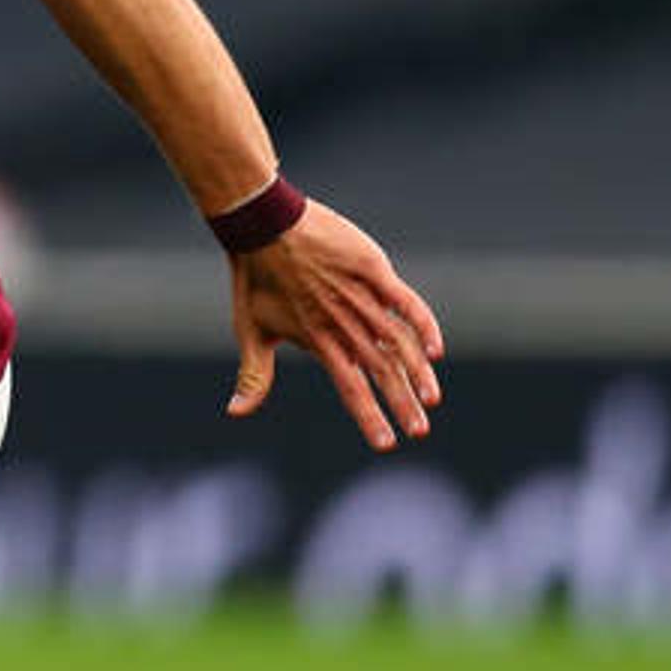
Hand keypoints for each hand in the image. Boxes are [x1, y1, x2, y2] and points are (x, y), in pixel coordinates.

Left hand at [227, 201, 445, 450]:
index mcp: (318, 341)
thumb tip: (235, 413)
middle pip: (379, 371)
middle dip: (401, 403)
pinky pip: (405, 302)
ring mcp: (360, 297)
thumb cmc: (255, 281)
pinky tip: (436, 349)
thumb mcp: (251, 331)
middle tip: (420, 431)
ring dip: (417, 373)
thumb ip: (255, 377)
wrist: (261, 226)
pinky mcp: (372, 270)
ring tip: (431, 400)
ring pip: (397, 342)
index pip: (350, 388)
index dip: (368, 417)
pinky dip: (423, 324)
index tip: (386, 444)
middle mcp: (342, 324)